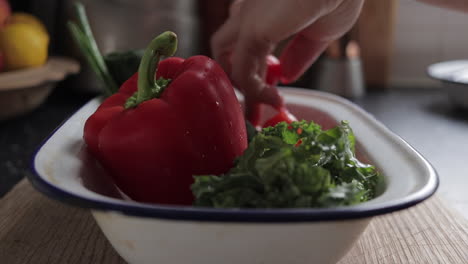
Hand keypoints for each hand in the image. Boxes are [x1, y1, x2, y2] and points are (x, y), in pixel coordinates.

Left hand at [211, 0, 363, 107]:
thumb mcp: (318, 34)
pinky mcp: (250, 31)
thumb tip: (287, 76)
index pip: (244, 45)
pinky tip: (275, 100)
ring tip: (258, 114)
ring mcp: (245, 19)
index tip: (267, 93)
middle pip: (230, 54)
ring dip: (242, 91)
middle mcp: (247, 12)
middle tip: (252, 112)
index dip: (253, 72)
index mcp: (262, 10)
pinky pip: (242, 71)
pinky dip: (255, 91)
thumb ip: (299, 55)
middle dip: (240, 85)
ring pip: (226, 62)